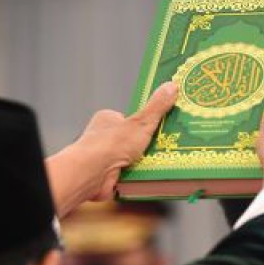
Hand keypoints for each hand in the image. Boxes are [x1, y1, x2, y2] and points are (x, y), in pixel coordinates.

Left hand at [47, 82, 176, 214]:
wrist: (93, 173)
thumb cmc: (109, 145)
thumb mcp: (141, 122)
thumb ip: (156, 106)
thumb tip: (170, 87)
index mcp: (108, 120)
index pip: (130, 119)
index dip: (145, 124)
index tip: (160, 127)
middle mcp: (104, 138)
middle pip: (133, 140)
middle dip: (147, 146)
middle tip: (164, 147)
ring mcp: (105, 159)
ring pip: (132, 160)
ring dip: (144, 163)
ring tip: (159, 163)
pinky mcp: (108, 178)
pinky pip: (129, 176)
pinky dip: (138, 177)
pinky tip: (146, 176)